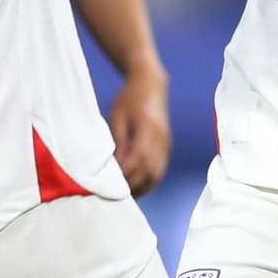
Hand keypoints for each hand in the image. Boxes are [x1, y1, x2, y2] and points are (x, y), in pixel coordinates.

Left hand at [109, 63, 171, 196]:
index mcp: (148, 128)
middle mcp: (161, 138)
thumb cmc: (130, 98)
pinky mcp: (167, 146)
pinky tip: (137, 186)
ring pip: (157, 174)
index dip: (125, 174)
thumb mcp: (117, 117)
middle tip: (114, 194)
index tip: (110, 183)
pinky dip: (149, 181)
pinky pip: (160, 169)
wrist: (150, 83)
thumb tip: (116, 167)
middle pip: (149, 170)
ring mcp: (167, 143)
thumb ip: (118, 142)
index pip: (138, 159)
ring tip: (125, 194)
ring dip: (142, 186)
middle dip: (133, 185)